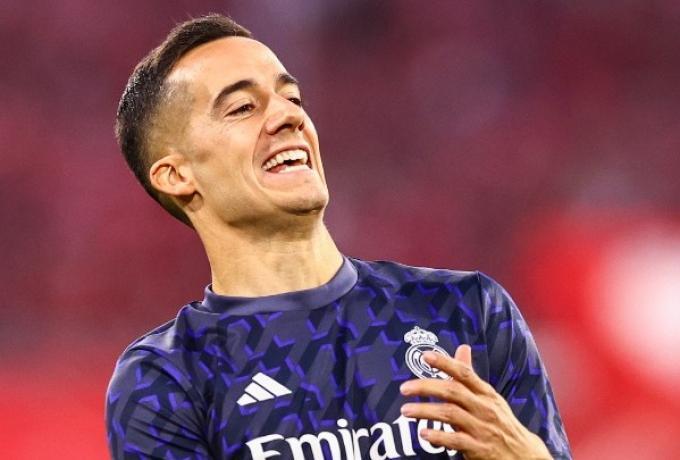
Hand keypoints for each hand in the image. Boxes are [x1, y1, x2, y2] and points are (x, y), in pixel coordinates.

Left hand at [399, 345, 551, 459]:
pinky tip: (424, 433)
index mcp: (486, 393)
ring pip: (451, 414)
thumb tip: (462, 347)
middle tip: (404, 388)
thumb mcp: (489, 397)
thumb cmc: (501, 422)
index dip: (445, 363)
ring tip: (405, 411)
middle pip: (452, 392)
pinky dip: (439, 436)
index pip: (465, 373)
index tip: (426, 356)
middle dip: (426, 387)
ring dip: (425, 412)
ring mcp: (482, 428)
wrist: (525, 455)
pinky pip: (456, 440)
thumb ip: (470, 375)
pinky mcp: (480, 449)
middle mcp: (484, 408)